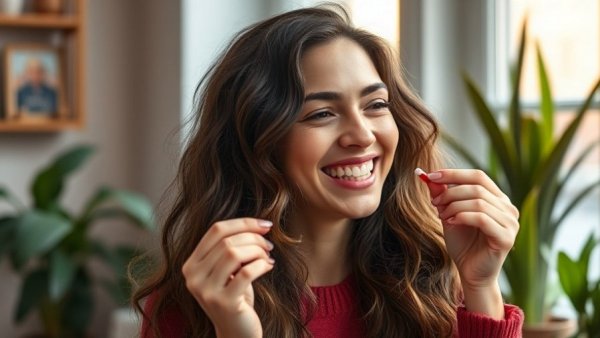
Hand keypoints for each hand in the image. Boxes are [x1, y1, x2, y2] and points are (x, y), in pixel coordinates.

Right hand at [182, 218, 274, 337]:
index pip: (216, 230)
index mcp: (191, 265)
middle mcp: (193, 277)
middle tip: (269, 245)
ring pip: (234, 253)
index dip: (243, 223)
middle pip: (227, 241)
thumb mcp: (228, 270)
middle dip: (254, 238)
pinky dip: (262, 265)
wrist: (237, 333)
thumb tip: (258, 224)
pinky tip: (269, 266)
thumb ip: (230, 248)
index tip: (265, 224)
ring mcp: (206, 291)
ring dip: (258, 251)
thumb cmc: (236, 296)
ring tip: (268, 256)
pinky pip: (247, 272)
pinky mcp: (224, 303)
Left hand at [422, 169, 518, 317]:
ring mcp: (510, 223)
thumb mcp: (449, 214)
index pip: (478, 176)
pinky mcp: (506, 238)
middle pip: (477, 187)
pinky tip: (450, 222)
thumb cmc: (462, 244)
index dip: (454, 174)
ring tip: (441, 216)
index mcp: (498, 199)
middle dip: (450, 192)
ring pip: (479, 202)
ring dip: (454, 206)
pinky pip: (482, 218)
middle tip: (434, 203)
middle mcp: (508, 208)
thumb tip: (426, 174)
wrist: (470, 273)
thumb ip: (442, 194)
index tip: (430, 176)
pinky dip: (462, 217)